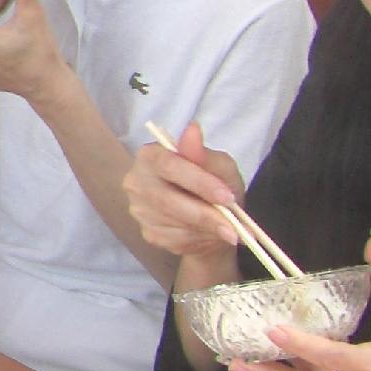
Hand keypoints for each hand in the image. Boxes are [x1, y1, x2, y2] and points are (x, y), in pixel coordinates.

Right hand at [123, 121, 245, 259]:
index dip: (199, 183)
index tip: (227, 197)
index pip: (169, 166)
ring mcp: (139, 209)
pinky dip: (199, 241)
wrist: (211, 218)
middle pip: (167, 200)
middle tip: (234, 227)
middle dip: (205, 215)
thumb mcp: (218, 166)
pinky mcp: (147, 232)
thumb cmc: (214, 184)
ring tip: (230, 231)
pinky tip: (210, 235)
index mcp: (151, 155)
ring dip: (206, 230)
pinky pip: (174, 240)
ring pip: (173, 224)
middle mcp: (136, 181)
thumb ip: (204, 154)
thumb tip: (192, 129)